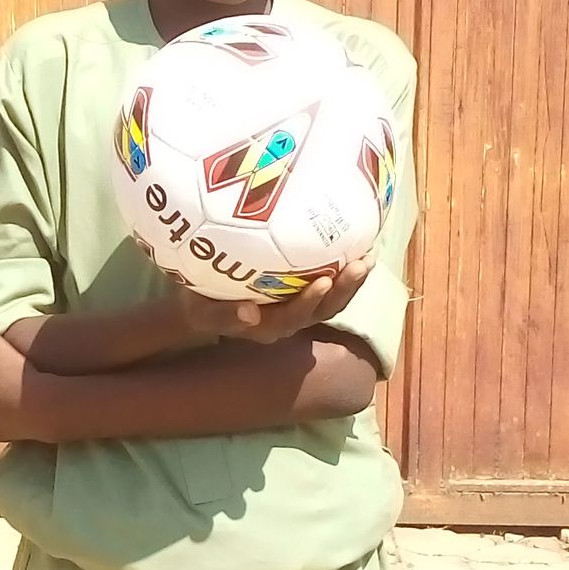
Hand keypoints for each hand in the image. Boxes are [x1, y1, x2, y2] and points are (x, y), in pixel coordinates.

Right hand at [162, 252, 369, 345]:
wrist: (202, 301)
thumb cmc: (200, 304)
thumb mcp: (201, 311)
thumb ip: (223, 315)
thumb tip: (249, 314)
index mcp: (268, 327)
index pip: (294, 318)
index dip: (310, 303)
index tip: (322, 282)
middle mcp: (289, 319)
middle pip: (324, 310)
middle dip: (345, 290)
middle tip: (361, 264)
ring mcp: (299, 305)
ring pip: (333, 298)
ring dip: (352, 280)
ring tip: (368, 255)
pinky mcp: (304, 290)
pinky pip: (330, 281)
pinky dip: (344, 267)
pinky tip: (356, 242)